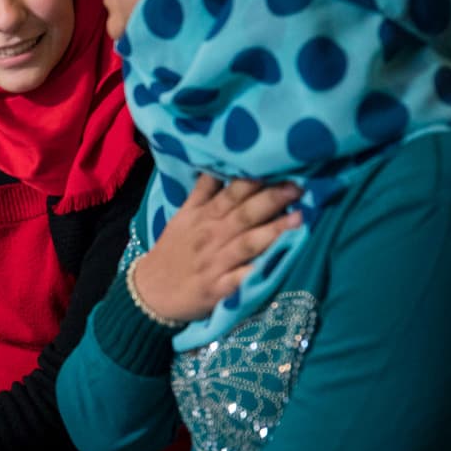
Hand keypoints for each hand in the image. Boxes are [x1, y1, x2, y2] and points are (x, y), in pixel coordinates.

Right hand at [131, 174, 301, 323]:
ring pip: (247, 243)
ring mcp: (215, 263)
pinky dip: (258, 270)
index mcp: (204, 216)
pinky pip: (241, 279)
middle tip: (299, 186)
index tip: (283, 166)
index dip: (256, 179)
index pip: (232, 192)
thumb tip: (219, 160)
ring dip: (272, 230)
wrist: (151, 291)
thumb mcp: (183, 216)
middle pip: (244, 213)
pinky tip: (279, 263)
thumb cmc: (174, 250)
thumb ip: (203, 191)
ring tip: (299, 218)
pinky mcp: (218, 289)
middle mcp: (211, 236)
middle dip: (272, 198)